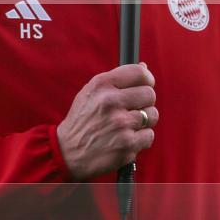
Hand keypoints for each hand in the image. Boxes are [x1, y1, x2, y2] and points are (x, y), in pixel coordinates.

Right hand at [56, 63, 158, 180]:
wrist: (68, 152)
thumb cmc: (82, 120)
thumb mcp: (90, 92)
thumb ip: (116, 79)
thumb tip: (144, 67)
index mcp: (102, 85)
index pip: (140, 73)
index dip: (147, 79)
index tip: (145, 85)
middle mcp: (111, 102)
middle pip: (150, 94)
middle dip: (145, 102)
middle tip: (133, 109)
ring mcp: (120, 124)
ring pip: (152, 115)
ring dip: (144, 121)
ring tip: (128, 125)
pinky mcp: (127, 145)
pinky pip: (149, 135)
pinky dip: (141, 139)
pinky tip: (127, 139)